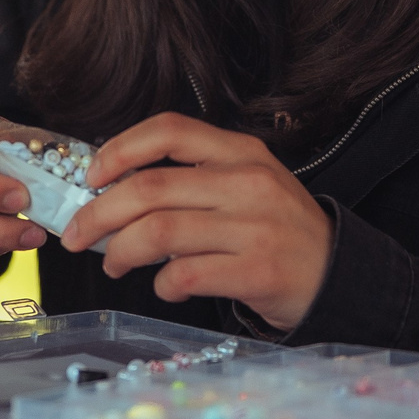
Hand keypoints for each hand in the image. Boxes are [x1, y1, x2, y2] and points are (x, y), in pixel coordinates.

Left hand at [61, 113, 330, 331]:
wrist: (341, 276)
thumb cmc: (280, 232)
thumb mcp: (247, 186)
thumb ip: (194, 181)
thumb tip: (115, 194)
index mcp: (241, 153)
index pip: (170, 130)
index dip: (119, 149)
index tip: (91, 175)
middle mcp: (248, 182)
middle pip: (150, 187)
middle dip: (98, 213)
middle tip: (77, 235)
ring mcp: (255, 227)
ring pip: (160, 231)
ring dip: (121, 251)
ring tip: (113, 265)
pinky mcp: (258, 271)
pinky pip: (186, 274)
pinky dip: (163, 285)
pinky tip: (165, 288)